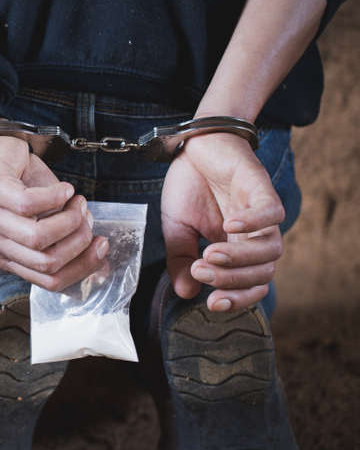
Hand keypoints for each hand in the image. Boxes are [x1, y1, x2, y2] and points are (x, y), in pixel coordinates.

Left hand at [0, 135, 108, 291]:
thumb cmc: (19, 183)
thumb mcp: (43, 217)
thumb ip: (62, 236)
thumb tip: (95, 247)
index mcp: (7, 256)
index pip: (49, 280)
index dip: (82, 267)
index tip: (101, 247)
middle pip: (47, 263)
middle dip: (79, 243)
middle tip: (87, 219)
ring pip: (38, 238)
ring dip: (70, 220)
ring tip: (77, 202)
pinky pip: (28, 204)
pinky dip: (56, 196)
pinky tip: (65, 189)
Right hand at [161, 133, 284, 311]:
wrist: (194, 145)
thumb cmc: (189, 186)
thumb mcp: (175, 229)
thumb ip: (180, 261)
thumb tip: (186, 293)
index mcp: (235, 248)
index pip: (250, 284)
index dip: (237, 299)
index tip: (211, 304)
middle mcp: (253, 235)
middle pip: (264, 273)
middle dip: (232, 280)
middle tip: (200, 272)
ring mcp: (260, 213)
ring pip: (273, 250)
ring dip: (241, 259)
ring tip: (210, 254)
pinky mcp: (261, 189)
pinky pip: (272, 214)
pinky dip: (253, 223)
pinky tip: (229, 225)